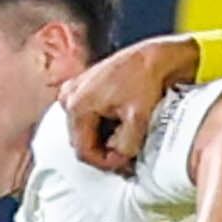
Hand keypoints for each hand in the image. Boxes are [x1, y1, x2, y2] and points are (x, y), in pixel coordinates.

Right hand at [58, 32, 200, 170]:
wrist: (152, 57)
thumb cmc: (144, 80)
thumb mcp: (137, 120)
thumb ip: (124, 147)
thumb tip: (117, 159)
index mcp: (76, 105)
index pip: (83, 150)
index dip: (104, 163)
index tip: (124, 164)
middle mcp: (68, 96)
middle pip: (81, 140)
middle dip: (103, 150)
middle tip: (126, 155)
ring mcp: (73, 90)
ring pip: (84, 129)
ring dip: (102, 137)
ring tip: (125, 138)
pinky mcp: (82, 86)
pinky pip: (87, 115)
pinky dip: (101, 124)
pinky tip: (119, 124)